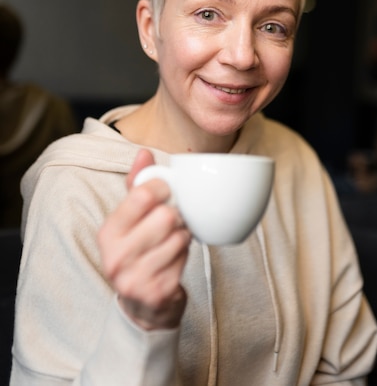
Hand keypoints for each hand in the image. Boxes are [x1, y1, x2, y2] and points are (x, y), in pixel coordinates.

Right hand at [98, 148, 191, 329]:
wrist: (142, 306)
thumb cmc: (138, 251)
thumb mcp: (130, 218)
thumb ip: (136, 184)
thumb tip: (144, 153)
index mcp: (108, 233)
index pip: (141, 196)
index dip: (162, 188)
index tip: (167, 191)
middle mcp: (116, 257)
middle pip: (165, 216)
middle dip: (175, 215)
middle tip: (173, 221)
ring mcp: (135, 278)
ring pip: (179, 237)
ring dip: (183, 236)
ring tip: (173, 240)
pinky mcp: (157, 292)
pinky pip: (185, 258)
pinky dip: (185, 255)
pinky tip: (175, 258)